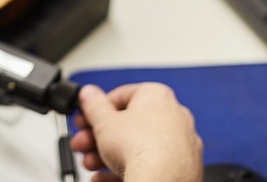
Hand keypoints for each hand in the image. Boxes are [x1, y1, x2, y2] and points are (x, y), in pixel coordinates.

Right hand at [70, 82, 202, 181]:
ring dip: (108, 154)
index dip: (97, 110)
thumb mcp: (104, 122)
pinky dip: (128, 168)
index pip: (120, 96)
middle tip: (84, 144)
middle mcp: (174, 115)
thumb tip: (88, 93)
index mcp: (156, 95)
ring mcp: (180, 142)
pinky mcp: (182, 165)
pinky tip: (107, 177)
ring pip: (137, 145)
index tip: (86, 120)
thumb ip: (93, 105)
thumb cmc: (141, 149)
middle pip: (127, 124)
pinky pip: (149, 163)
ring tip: (92, 164)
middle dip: (99, 137)